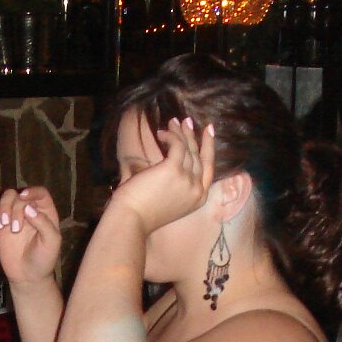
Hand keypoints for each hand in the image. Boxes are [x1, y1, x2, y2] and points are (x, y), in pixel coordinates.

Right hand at [0, 186, 62, 284]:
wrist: (28, 276)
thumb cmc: (44, 259)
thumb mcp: (51, 242)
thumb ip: (44, 223)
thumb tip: (27, 208)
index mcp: (45, 212)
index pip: (40, 193)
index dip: (32, 191)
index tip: (24, 198)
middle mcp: (30, 211)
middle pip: (19, 194)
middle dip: (15, 207)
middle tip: (16, 229)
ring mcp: (14, 216)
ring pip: (6, 197)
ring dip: (3, 207)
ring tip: (4, 225)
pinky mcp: (1, 225)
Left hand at [108, 117, 217, 236]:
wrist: (131, 220)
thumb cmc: (142, 213)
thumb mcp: (170, 200)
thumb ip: (177, 184)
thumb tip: (172, 162)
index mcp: (198, 199)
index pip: (209, 169)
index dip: (210, 148)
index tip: (208, 132)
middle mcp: (196, 190)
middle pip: (198, 156)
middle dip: (193, 136)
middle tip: (188, 122)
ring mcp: (187, 179)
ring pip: (188, 148)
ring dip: (180, 132)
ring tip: (173, 121)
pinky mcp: (173, 169)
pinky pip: (177, 145)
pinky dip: (170, 136)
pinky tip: (161, 132)